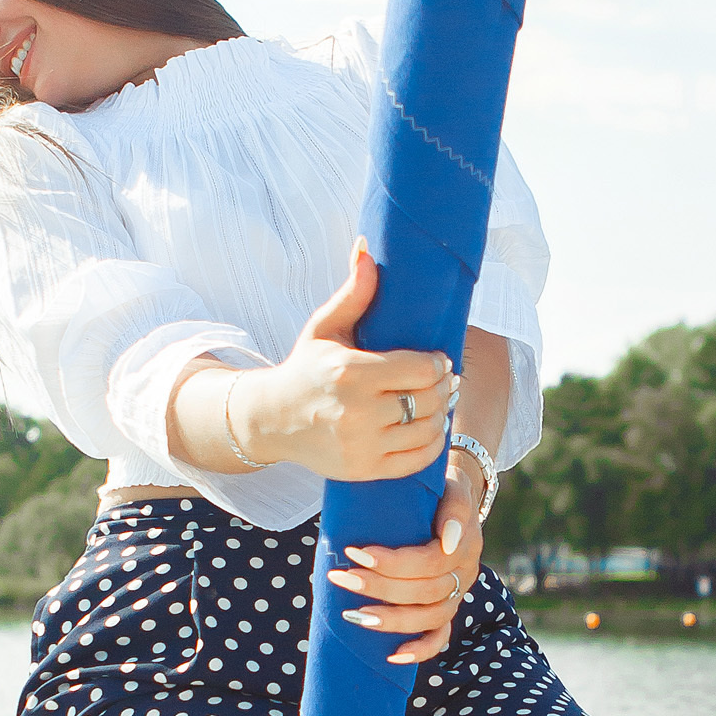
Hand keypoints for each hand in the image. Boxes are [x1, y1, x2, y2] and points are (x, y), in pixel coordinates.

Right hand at [229, 244, 457, 482]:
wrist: (272, 420)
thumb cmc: (305, 368)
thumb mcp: (325, 327)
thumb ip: (353, 291)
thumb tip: (367, 247)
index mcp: (350, 372)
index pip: (420, 368)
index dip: (439, 362)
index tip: (439, 358)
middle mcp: (356, 411)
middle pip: (428, 398)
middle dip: (442, 386)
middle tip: (442, 379)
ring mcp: (361, 444)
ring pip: (428, 429)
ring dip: (439, 414)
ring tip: (435, 401)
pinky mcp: (364, 469)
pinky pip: (418, 460)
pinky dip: (432, 443)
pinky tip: (428, 428)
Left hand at [328, 476, 476, 668]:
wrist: (457, 496)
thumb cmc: (443, 489)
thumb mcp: (451, 486)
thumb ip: (453, 509)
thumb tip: (447, 541)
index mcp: (465, 544)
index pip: (428, 563)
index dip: (391, 563)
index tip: (354, 552)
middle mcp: (465, 573)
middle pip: (424, 592)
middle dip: (378, 587)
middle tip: (339, 577)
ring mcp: (459, 593)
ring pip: (430, 617)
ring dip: (391, 620)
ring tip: (353, 615)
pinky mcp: (449, 607)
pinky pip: (441, 636)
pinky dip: (420, 649)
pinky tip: (393, 657)